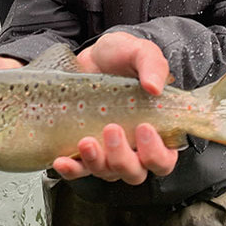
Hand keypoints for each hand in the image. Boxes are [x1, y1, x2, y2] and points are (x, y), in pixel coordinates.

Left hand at [53, 32, 177, 183]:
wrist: (93, 56)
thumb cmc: (122, 56)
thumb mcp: (141, 52)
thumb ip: (153, 65)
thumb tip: (154, 87)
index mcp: (157, 129)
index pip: (164, 159)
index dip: (156, 153)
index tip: (144, 129)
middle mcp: (134, 146)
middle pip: (134, 172)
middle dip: (122, 158)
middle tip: (112, 129)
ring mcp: (108, 150)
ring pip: (107, 173)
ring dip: (96, 162)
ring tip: (86, 140)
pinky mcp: (84, 149)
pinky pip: (79, 170)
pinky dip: (71, 170)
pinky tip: (62, 161)